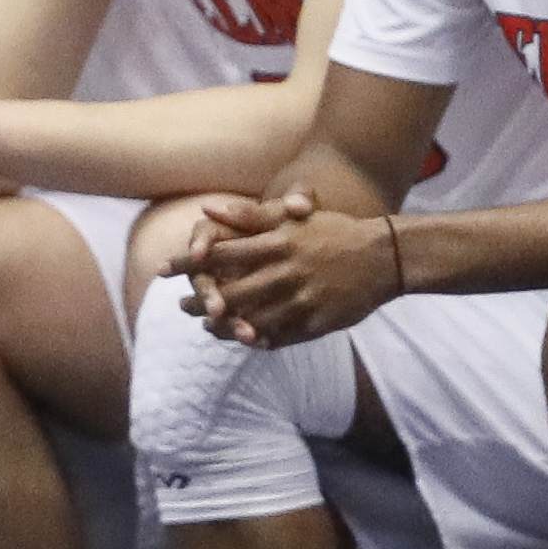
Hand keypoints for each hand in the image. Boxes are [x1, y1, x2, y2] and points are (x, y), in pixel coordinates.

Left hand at [180, 189, 406, 347]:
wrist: (384, 257)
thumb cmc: (332, 232)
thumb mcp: (292, 217)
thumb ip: (248, 215)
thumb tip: (206, 209)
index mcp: (277, 244)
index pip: (220, 254)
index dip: (188, 263)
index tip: (163, 269)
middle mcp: (286, 273)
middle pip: (229, 292)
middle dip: (199, 301)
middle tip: (180, 305)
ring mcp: (301, 301)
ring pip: (249, 320)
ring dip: (223, 325)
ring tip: (206, 325)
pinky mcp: (316, 323)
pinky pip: (278, 337)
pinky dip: (255, 340)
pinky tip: (241, 338)